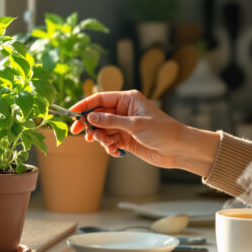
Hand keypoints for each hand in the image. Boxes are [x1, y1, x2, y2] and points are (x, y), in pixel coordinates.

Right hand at [69, 90, 220, 176]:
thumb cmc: (163, 131)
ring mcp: (124, 126)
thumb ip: (111, 121)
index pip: (100, 99)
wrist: (178, 149)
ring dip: (101, 138)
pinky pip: (110, 141)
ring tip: (107, 145)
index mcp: (128, 99)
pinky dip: (109, 147)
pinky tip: (116, 152)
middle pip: (98, 115)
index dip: (85, 105)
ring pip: (102, 130)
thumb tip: (91, 117)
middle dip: (90, 124)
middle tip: (79, 133)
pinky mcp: (126, 140)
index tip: (72, 113)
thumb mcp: (135, 125)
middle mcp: (124, 111)